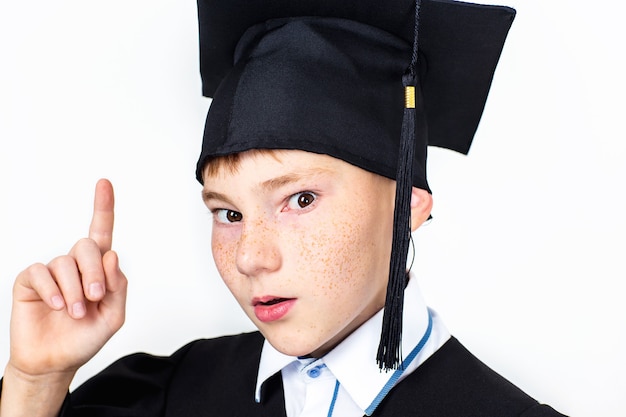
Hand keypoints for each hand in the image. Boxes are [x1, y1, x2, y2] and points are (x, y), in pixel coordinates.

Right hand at [7, 179, 126, 379]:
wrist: (55, 362)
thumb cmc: (84, 338)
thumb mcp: (113, 316)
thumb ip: (118, 286)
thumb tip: (112, 255)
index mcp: (98, 270)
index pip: (102, 234)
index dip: (103, 207)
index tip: (104, 183)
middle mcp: (75, 265)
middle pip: (87, 246)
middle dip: (95, 272)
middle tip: (95, 297)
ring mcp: (52, 272)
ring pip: (65, 262)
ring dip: (74, 290)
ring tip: (75, 312)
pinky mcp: (30, 281)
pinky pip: (41, 273)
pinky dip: (52, 290)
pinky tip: (56, 306)